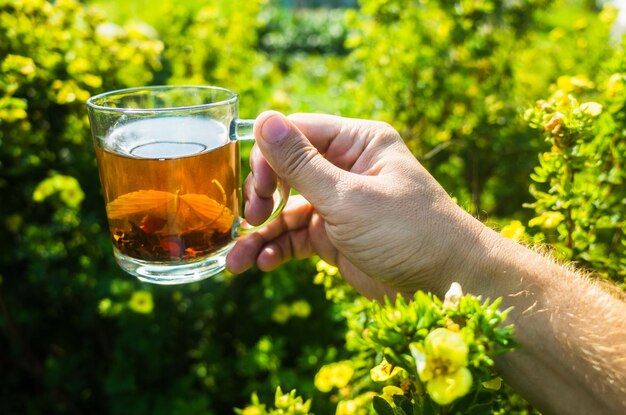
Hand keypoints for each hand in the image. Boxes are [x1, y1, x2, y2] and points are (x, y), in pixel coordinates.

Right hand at [226, 111, 484, 299]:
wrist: (446, 285)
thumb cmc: (407, 233)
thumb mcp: (349, 197)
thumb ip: (301, 163)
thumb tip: (262, 119)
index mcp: (357, 142)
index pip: (297, 132)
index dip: (268, 156)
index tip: (257, 189)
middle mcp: (346, 168)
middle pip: (285, 170)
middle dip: (262, 196)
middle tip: (250, 219)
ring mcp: (339, 203)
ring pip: (285, 210)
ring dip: (261, 233)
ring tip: (238, 260)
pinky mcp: (334, 236)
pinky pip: (296, 237)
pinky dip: (277, 249)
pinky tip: (263, 264)